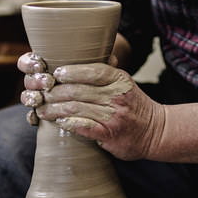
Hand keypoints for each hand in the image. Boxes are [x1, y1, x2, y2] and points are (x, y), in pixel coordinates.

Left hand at [20, 57, 164, 159]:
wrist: (156, 131)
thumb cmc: (135, 105)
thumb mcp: (124, 83)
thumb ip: (104, 74)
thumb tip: (75, 63)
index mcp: (119, 80)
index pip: (92, 71)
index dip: (71, 72)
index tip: (55, 73)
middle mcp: (116, 96)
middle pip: (78, 90)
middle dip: (54, 92)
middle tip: (40, 94)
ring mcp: (113, 116)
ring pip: (75, 108)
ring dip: (54, 109)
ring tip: (42, 110)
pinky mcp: (110, 134)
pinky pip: (84, 126)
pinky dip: (69, 123)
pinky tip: (59, 122)